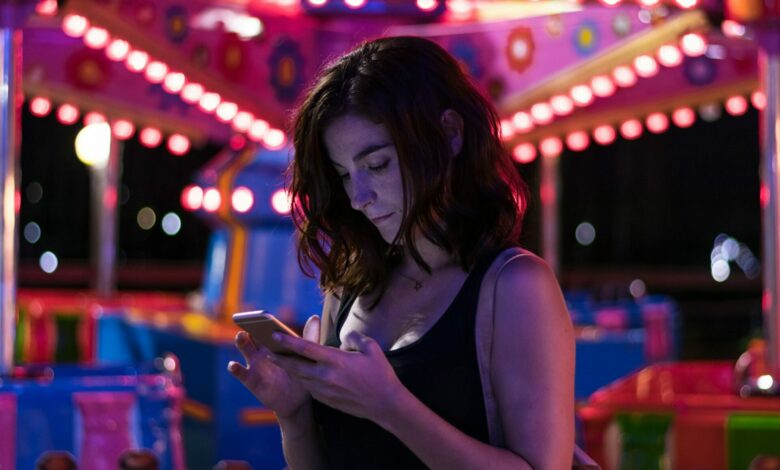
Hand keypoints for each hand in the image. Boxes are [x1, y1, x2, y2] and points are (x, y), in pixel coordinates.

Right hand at [228, 315, 319, 418]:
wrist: (298, 400)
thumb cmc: (301, 373)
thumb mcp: (305, 356)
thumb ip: (309, 338)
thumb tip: (315, 318)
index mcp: (274, 342)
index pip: (266, 328)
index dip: (262, 321)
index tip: (261, 315)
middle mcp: (261, 350)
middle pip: (252, 334)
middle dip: (249, 327)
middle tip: (250, 320)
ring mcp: (254, 364)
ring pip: (245, 349)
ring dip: (241, 342)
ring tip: (241, 336)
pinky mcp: (251, 380)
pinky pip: (241, 374)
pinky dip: (235, 369)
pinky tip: (234, 365)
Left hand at [269, 330, 405, 423]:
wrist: (385, 404)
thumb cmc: (380, 374)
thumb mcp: (371, 348)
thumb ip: (353, 338)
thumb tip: (342, 338)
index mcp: (336, 361)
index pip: (306, 348)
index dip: (289, 341)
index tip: (275, 334)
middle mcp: (326, 376)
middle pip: (295, 365)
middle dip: (278, 357)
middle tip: (266, 349)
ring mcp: (325, 390)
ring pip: (300, 377)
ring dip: (288, 368)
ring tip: (278, 359)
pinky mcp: (326, 399)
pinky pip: (309, 387)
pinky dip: (301, 379)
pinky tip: (298, 373)